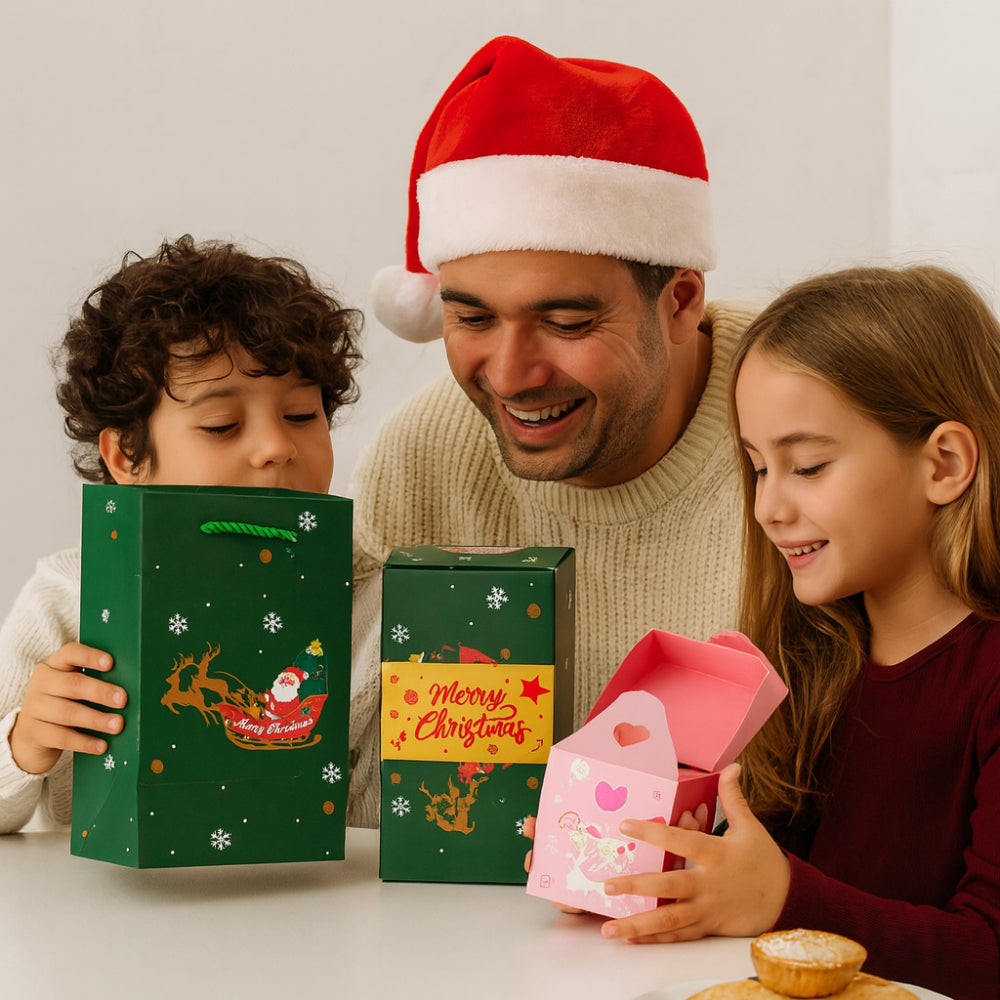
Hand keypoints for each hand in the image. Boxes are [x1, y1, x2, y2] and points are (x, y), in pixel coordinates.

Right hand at [9, 643, 125, 774]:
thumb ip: (97, 681)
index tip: (111, 663)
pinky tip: (102, 746)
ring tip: (118, 725)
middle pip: (73, 684)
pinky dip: (85, 742)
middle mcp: (41, 683)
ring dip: (96, 719)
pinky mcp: (34, 733)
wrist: (31, 735)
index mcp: (54, 665)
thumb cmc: (65, 704)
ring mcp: (34, 708)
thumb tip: (135, 686)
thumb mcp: (75, 689)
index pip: (70, 653)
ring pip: (68, 713)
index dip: (90, 657)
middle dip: (100, 692)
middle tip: (123, 700)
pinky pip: (62, 737)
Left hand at [599, 763, 789, 942]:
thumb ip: (733, 798)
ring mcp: (707, 909)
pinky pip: (678, 936)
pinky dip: (655, 939)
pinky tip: (631, 939)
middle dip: (638, 887)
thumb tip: (732, 767)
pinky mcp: (708, 928)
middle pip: (669, 886)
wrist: (787, 899)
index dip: (653, 833)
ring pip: (670, 920)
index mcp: (716, 854)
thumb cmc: (763, 859)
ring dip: (638, 924)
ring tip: (608, 928)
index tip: (624, 825)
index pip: (680, 841)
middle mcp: (709, 884)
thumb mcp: (749, 826)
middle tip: (608, 884)